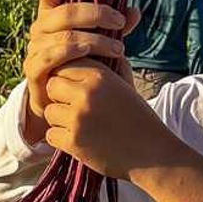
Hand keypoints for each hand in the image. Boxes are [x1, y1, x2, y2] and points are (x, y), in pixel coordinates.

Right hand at [20, 0, 138, 144]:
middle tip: (120, 21)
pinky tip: (92, 56)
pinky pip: (51, 57)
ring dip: (95, 40)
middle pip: (64, 11)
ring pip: (64, 36)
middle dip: (96, 13)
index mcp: (52, 11)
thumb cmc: (80, 63)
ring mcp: (34, 47)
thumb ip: (113, 25)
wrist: (58, 99)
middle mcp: (40, 26)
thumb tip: (134, 12)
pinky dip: (73, 54)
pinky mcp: (33, 69)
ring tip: (118, 48)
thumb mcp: (98, 40)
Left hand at [40, 60, 175, 178]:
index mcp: (100, 76)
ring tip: (81, 126)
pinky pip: (51, 135)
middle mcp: (87, 93)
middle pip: (51, 86)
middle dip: (59, 97)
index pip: (64, 65)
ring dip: (60, 120)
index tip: (76, 91)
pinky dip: (61, 140)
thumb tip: (93, 47)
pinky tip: (80, 141)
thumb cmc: (139, 118)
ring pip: (49, 111)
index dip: (68, 78)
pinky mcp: (74, 142)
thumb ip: (109, 65)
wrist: (153, 154)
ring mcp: (78, 118)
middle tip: (75, 109)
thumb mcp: (126, 85)